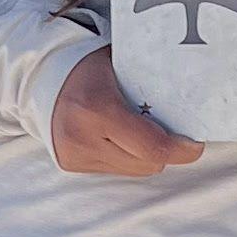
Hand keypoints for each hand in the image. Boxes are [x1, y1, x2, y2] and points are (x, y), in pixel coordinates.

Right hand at [47, 48, 205, 177]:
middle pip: (148, 163)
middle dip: (165, 151)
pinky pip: (115, 169)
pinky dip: (125, 156)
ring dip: (145, 156)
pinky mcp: (70, 165)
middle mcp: (83, 137)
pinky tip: (118, 137)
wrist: (40, 76)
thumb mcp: (121, 66)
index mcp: (97, 109)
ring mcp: (74, 155)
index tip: (195, 143)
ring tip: (141, 131)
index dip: (181, 149)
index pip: (153, 147)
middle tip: (171, 131)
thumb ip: (151, 86)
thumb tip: (194, 102)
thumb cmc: (88, 66)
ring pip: (134, 171)